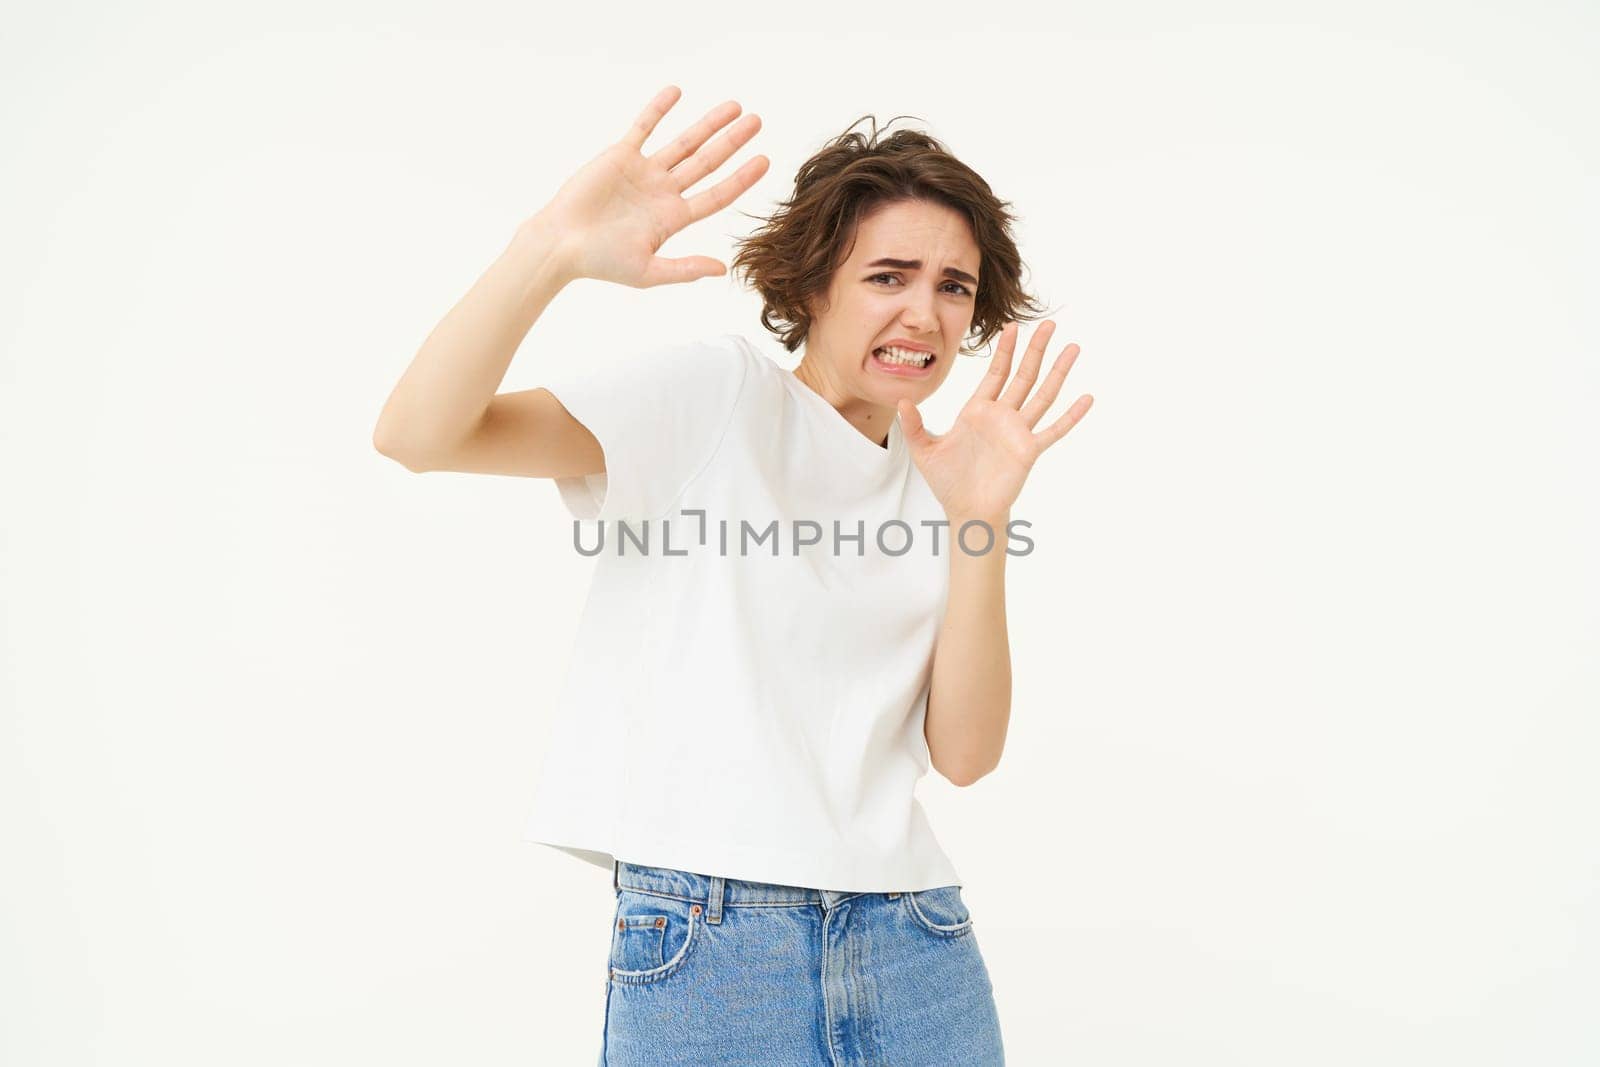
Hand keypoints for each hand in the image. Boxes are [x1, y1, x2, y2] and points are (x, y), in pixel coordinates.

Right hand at [532, 85, 768, 288]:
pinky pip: (644, 127)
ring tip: (734, 107)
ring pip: (683, 142)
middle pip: (707, 162)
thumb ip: (684, 269)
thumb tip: (722, 269)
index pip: (716, 194)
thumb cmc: (601, 262)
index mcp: (673, 218)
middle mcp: (664, 191)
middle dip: (732, 142)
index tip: (764, 160)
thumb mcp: (648, 272)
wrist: (560, 244)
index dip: (741, 178)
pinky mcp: (621, 156)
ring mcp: (644, 172)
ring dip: (708, 124)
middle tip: (757, 121)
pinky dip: (659, 110)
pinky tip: (677, 92)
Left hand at [896, 321, 1093, 521]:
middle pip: (1023, 375)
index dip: (1005, 350)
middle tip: (1049, 324)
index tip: (1013, 326)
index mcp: (978, 411)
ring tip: (1073, 348)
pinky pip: (1054, 430)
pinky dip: (1071, 415)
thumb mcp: (924, 450)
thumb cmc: (947, 481)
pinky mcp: (1029, 450)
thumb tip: (900, 402)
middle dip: (1035, 349)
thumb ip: (914, 425)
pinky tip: (1086, 398)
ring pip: (1043, 395)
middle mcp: (1002, 416)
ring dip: (1058, 372)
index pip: (996, 372)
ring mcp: (1018, 432)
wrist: (965, 510)